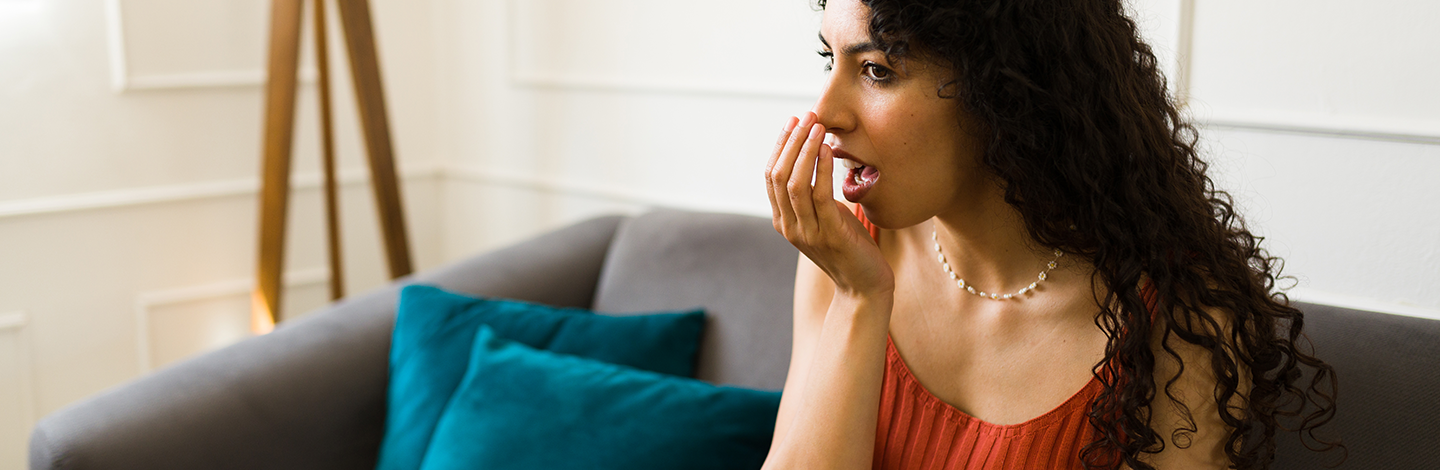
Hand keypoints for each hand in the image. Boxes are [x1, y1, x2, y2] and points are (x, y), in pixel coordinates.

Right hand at [765, 112, 894, 296]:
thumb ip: (814, 194)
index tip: (794, 121)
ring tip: (818, 127)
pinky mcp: (829, 235)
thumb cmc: (848, 247)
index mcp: (783, 221)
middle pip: (778, 175)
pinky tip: (828, 150)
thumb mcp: (825, 216)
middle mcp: (789, 227)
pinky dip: (821, 169)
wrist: (863, 286)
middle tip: (807, 116)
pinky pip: (819, 196)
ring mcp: (806, 233)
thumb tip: (817, 155)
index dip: (780, 146)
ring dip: (805, 150)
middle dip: (791, 141)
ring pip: (795, 183)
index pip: (770, 176)